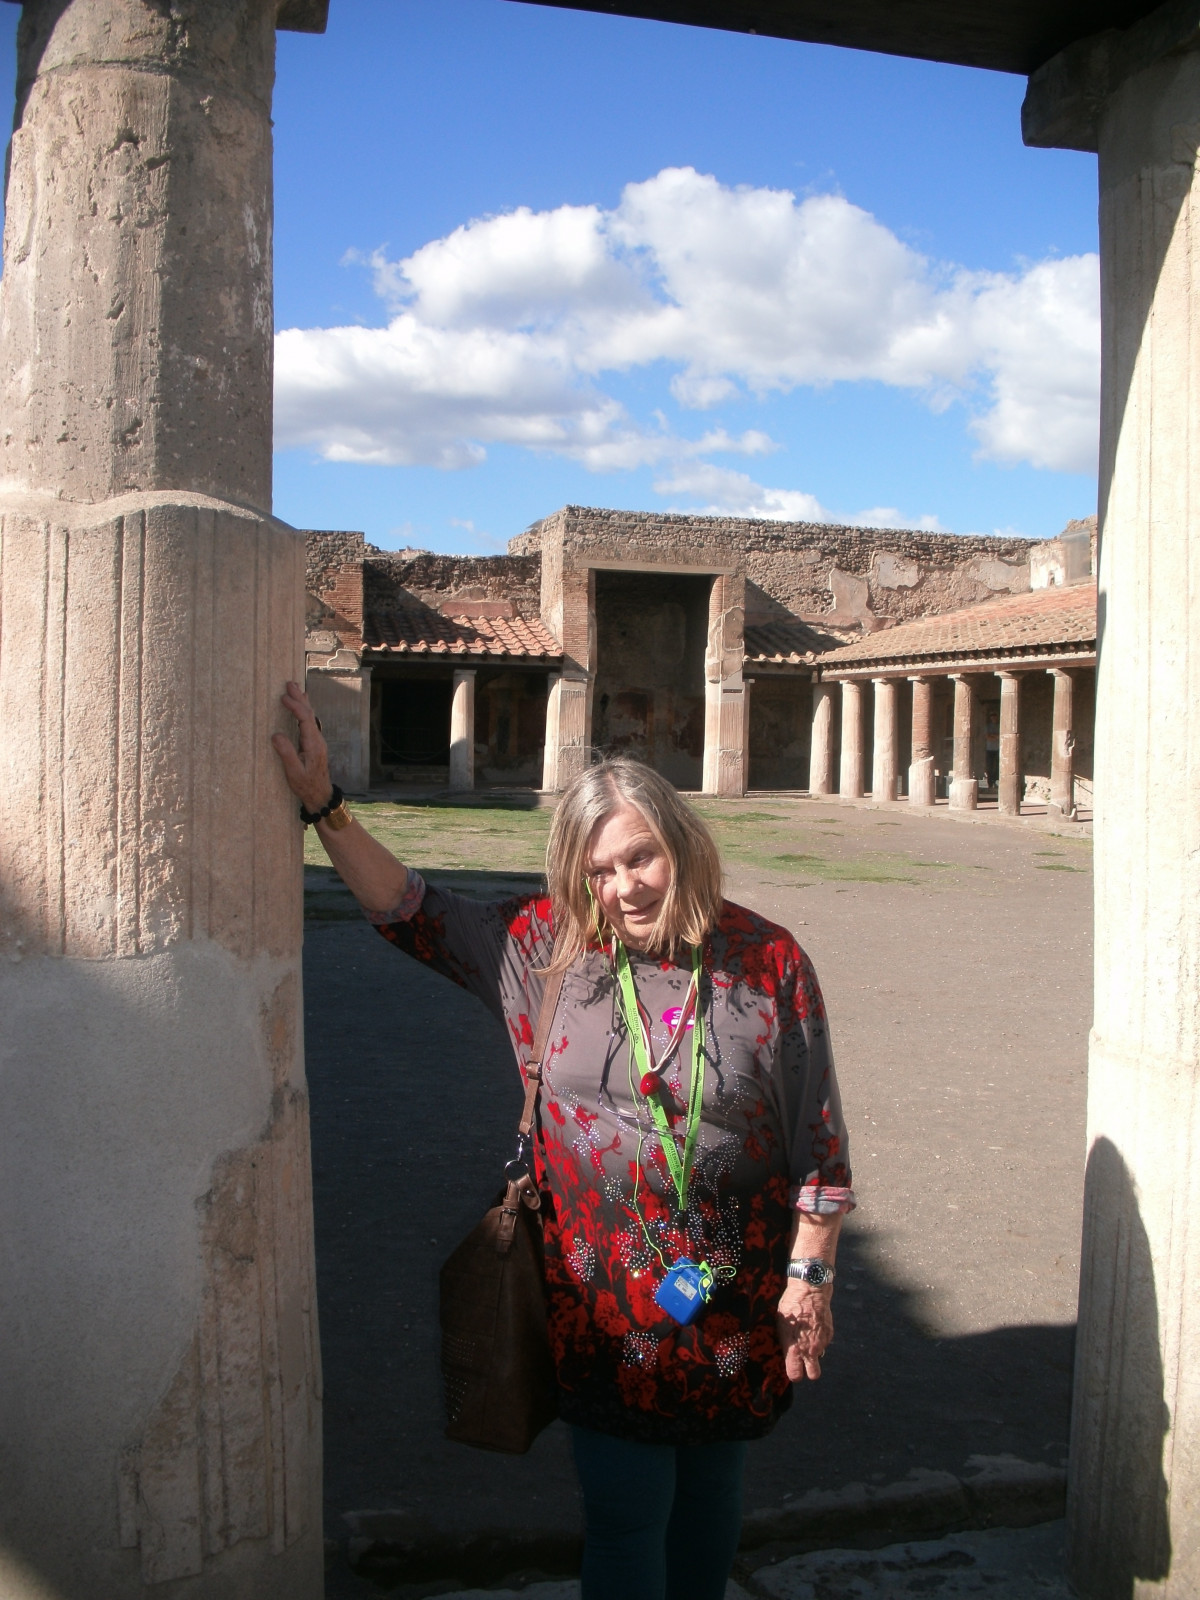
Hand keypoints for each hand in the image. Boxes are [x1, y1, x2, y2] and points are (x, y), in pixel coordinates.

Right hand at [272, 680, 332, 811]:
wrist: (321, 795)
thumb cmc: (307, 785)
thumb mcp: (294, 772)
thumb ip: (286, 753)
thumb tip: (276, 735)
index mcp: (313, 744)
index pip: (305, 719)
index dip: (295, 706)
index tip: (284, 698)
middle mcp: (317, 739)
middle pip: (310, 713)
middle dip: (299, 698)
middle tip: (289, 683)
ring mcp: (317, 741)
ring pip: (311, 716)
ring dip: (302, 701)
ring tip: (295, 688)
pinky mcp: (315, 744)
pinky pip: (310, 722)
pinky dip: (304, 710)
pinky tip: (303, 706)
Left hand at [776, 1280, 833, 1381]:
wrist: (810, 1291)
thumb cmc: (790, 1306)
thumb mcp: (781, 1325)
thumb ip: (786, 1343)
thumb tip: (787, 1351)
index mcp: (794, 1349)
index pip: (795, 1375)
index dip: (794, 1373)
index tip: (792, 1367)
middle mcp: (809, 1350)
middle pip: (814, 1375)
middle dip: (809, 1371)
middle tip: (803, 1361)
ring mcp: (821, 1343)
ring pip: (819, 1356)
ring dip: (813, 1351)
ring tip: (806, 1334)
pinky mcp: (829, 1334)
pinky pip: (823, 1343)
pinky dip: (819, 1338)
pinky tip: (813, 1325)